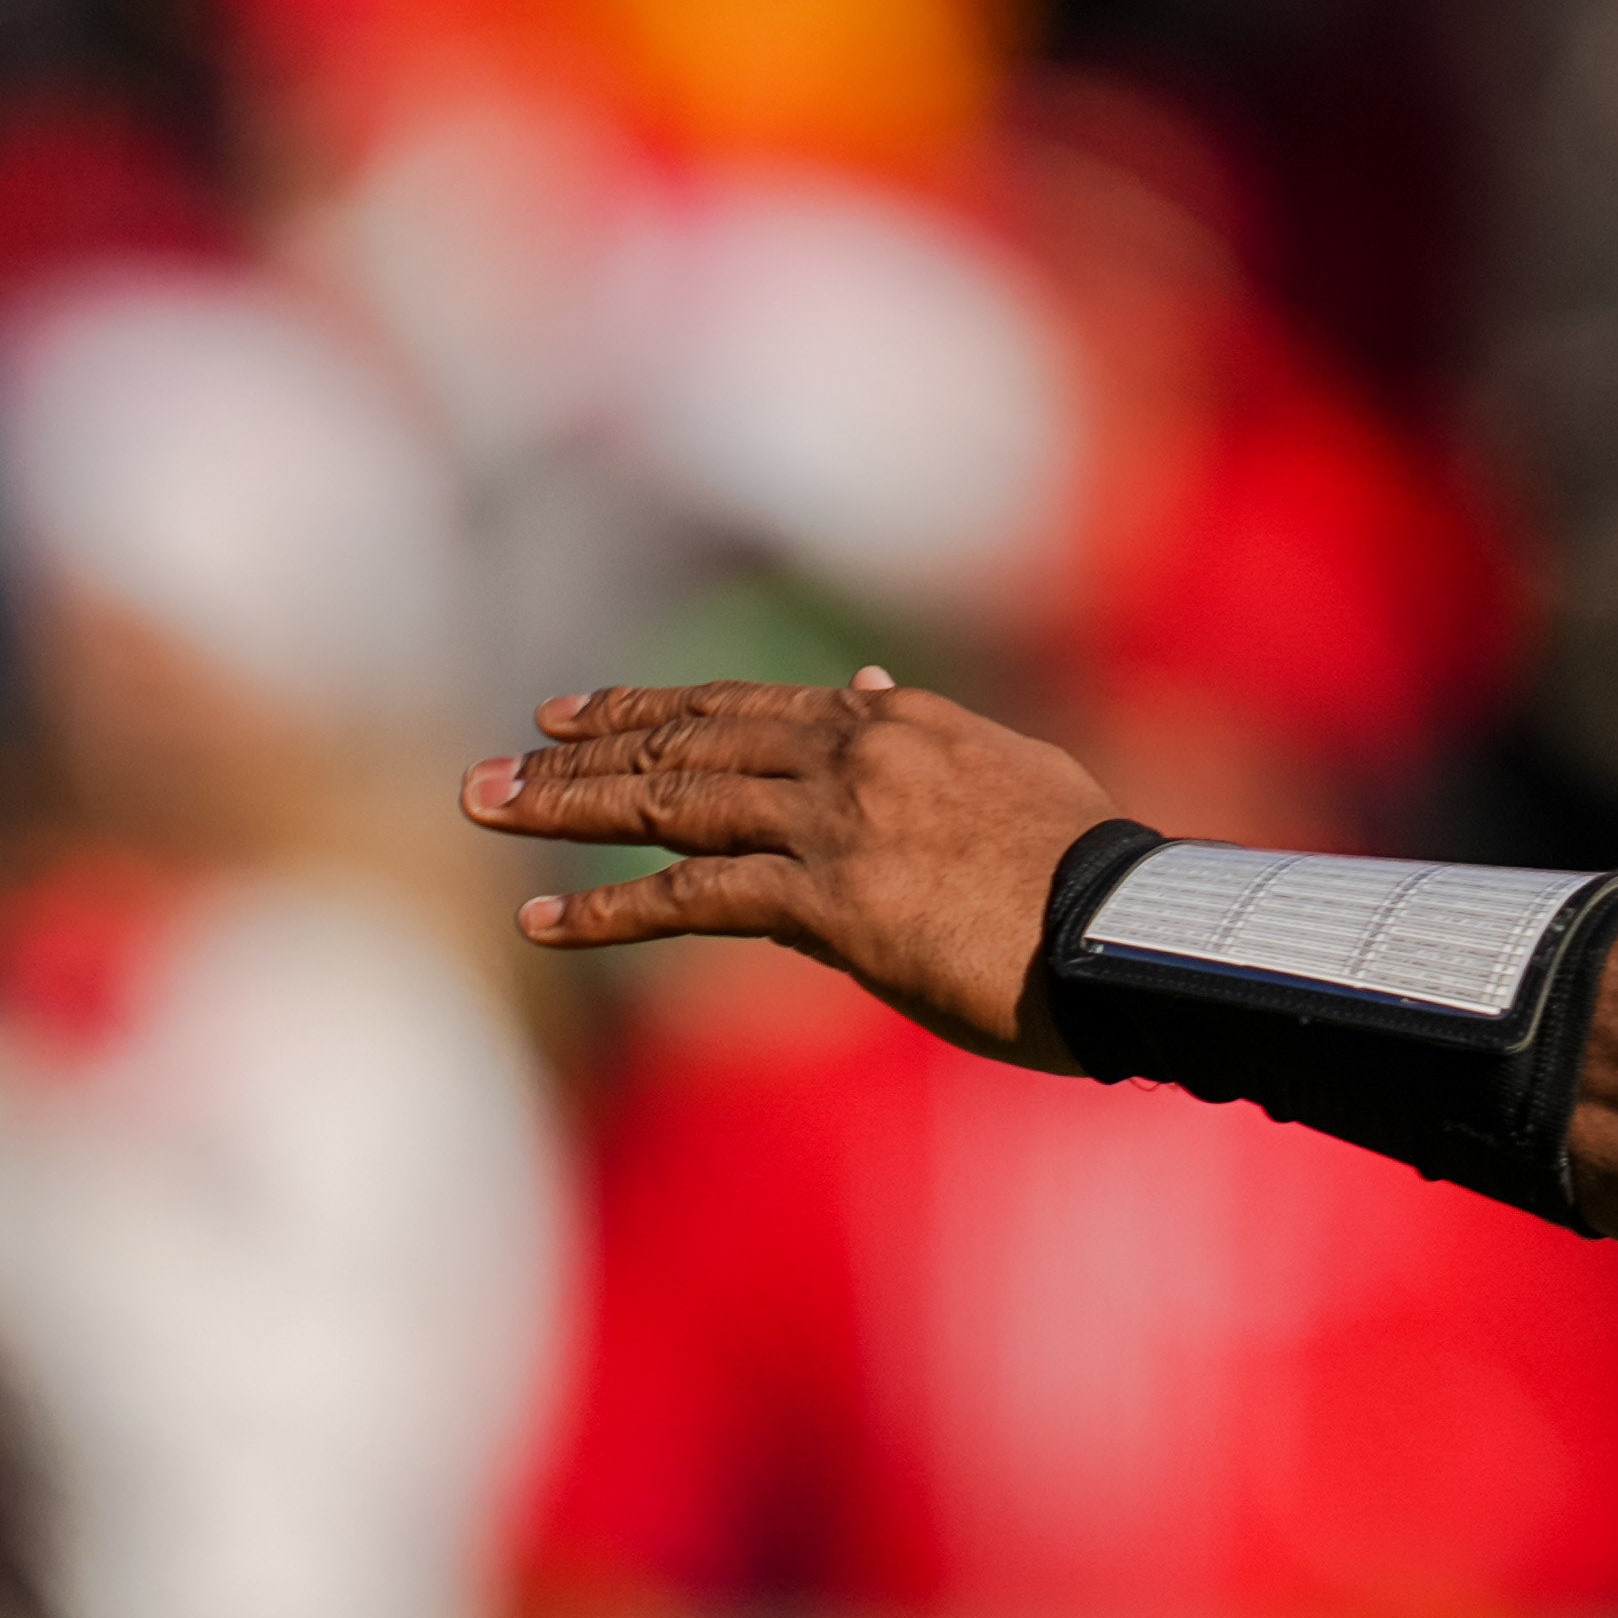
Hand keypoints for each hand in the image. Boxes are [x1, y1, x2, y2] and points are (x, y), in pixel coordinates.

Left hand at [461, 673, 1121, 1065]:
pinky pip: (692, 899)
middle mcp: (855, 755)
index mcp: (898, 722)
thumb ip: (925, 729)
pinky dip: (607, 908)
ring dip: (567, 808)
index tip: (577, 713)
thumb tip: (856, 684)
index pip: (747, 705)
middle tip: (497, 764)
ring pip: (672, 801)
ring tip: (487, 811)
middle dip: (582, 751)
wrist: (1131, 932)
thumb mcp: (1013, 770)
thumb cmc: (1088, 873)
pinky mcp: (828, 901)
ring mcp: (837, 824)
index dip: (651, 707)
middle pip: (689, 740)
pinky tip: (544, 918)